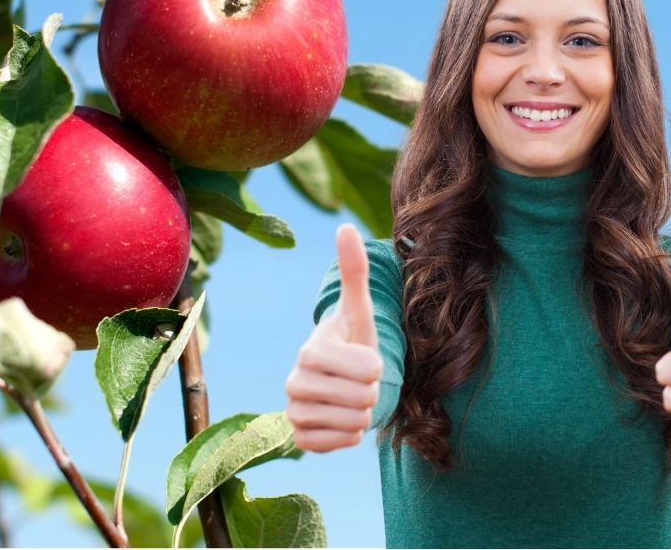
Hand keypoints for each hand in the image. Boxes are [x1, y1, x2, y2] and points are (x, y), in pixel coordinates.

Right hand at [285, 223, 383, 451]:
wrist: (341, 380)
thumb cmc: (353, 341)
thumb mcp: (359, 309)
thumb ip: (354, 271)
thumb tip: (346, 226)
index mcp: (309, 351)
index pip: (368, 369)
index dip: (376, 365)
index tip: (363, 357)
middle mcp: (294, 382)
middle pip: (362, 398)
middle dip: (371, 390)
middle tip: (357, 380)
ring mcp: (294, 413)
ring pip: (354, 423)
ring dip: (363, 413)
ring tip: (351, 397)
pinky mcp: (299, 439)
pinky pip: (339, 445)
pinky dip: (351, 436)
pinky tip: (342, 419)